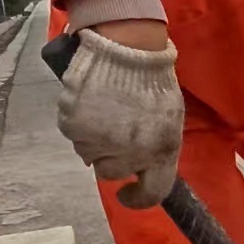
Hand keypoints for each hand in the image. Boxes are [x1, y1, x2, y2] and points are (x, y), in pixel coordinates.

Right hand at [57, 25, 182, 209]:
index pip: (152, 193)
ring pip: (89, 153)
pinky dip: (79, 121)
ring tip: (105, 108)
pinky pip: (72, 133)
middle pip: (111, 172)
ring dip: (94, 137)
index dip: (137, 198)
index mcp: (161, 151)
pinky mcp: (74, 125)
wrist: (127, 45)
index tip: (127, 193)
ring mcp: (99, 140)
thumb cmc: (153, 80)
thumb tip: (141, 167)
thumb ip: (157, 147)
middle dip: (112, 156)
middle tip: (116, 129)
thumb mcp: (171, 118)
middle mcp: (130, 152)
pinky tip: (90, 100)